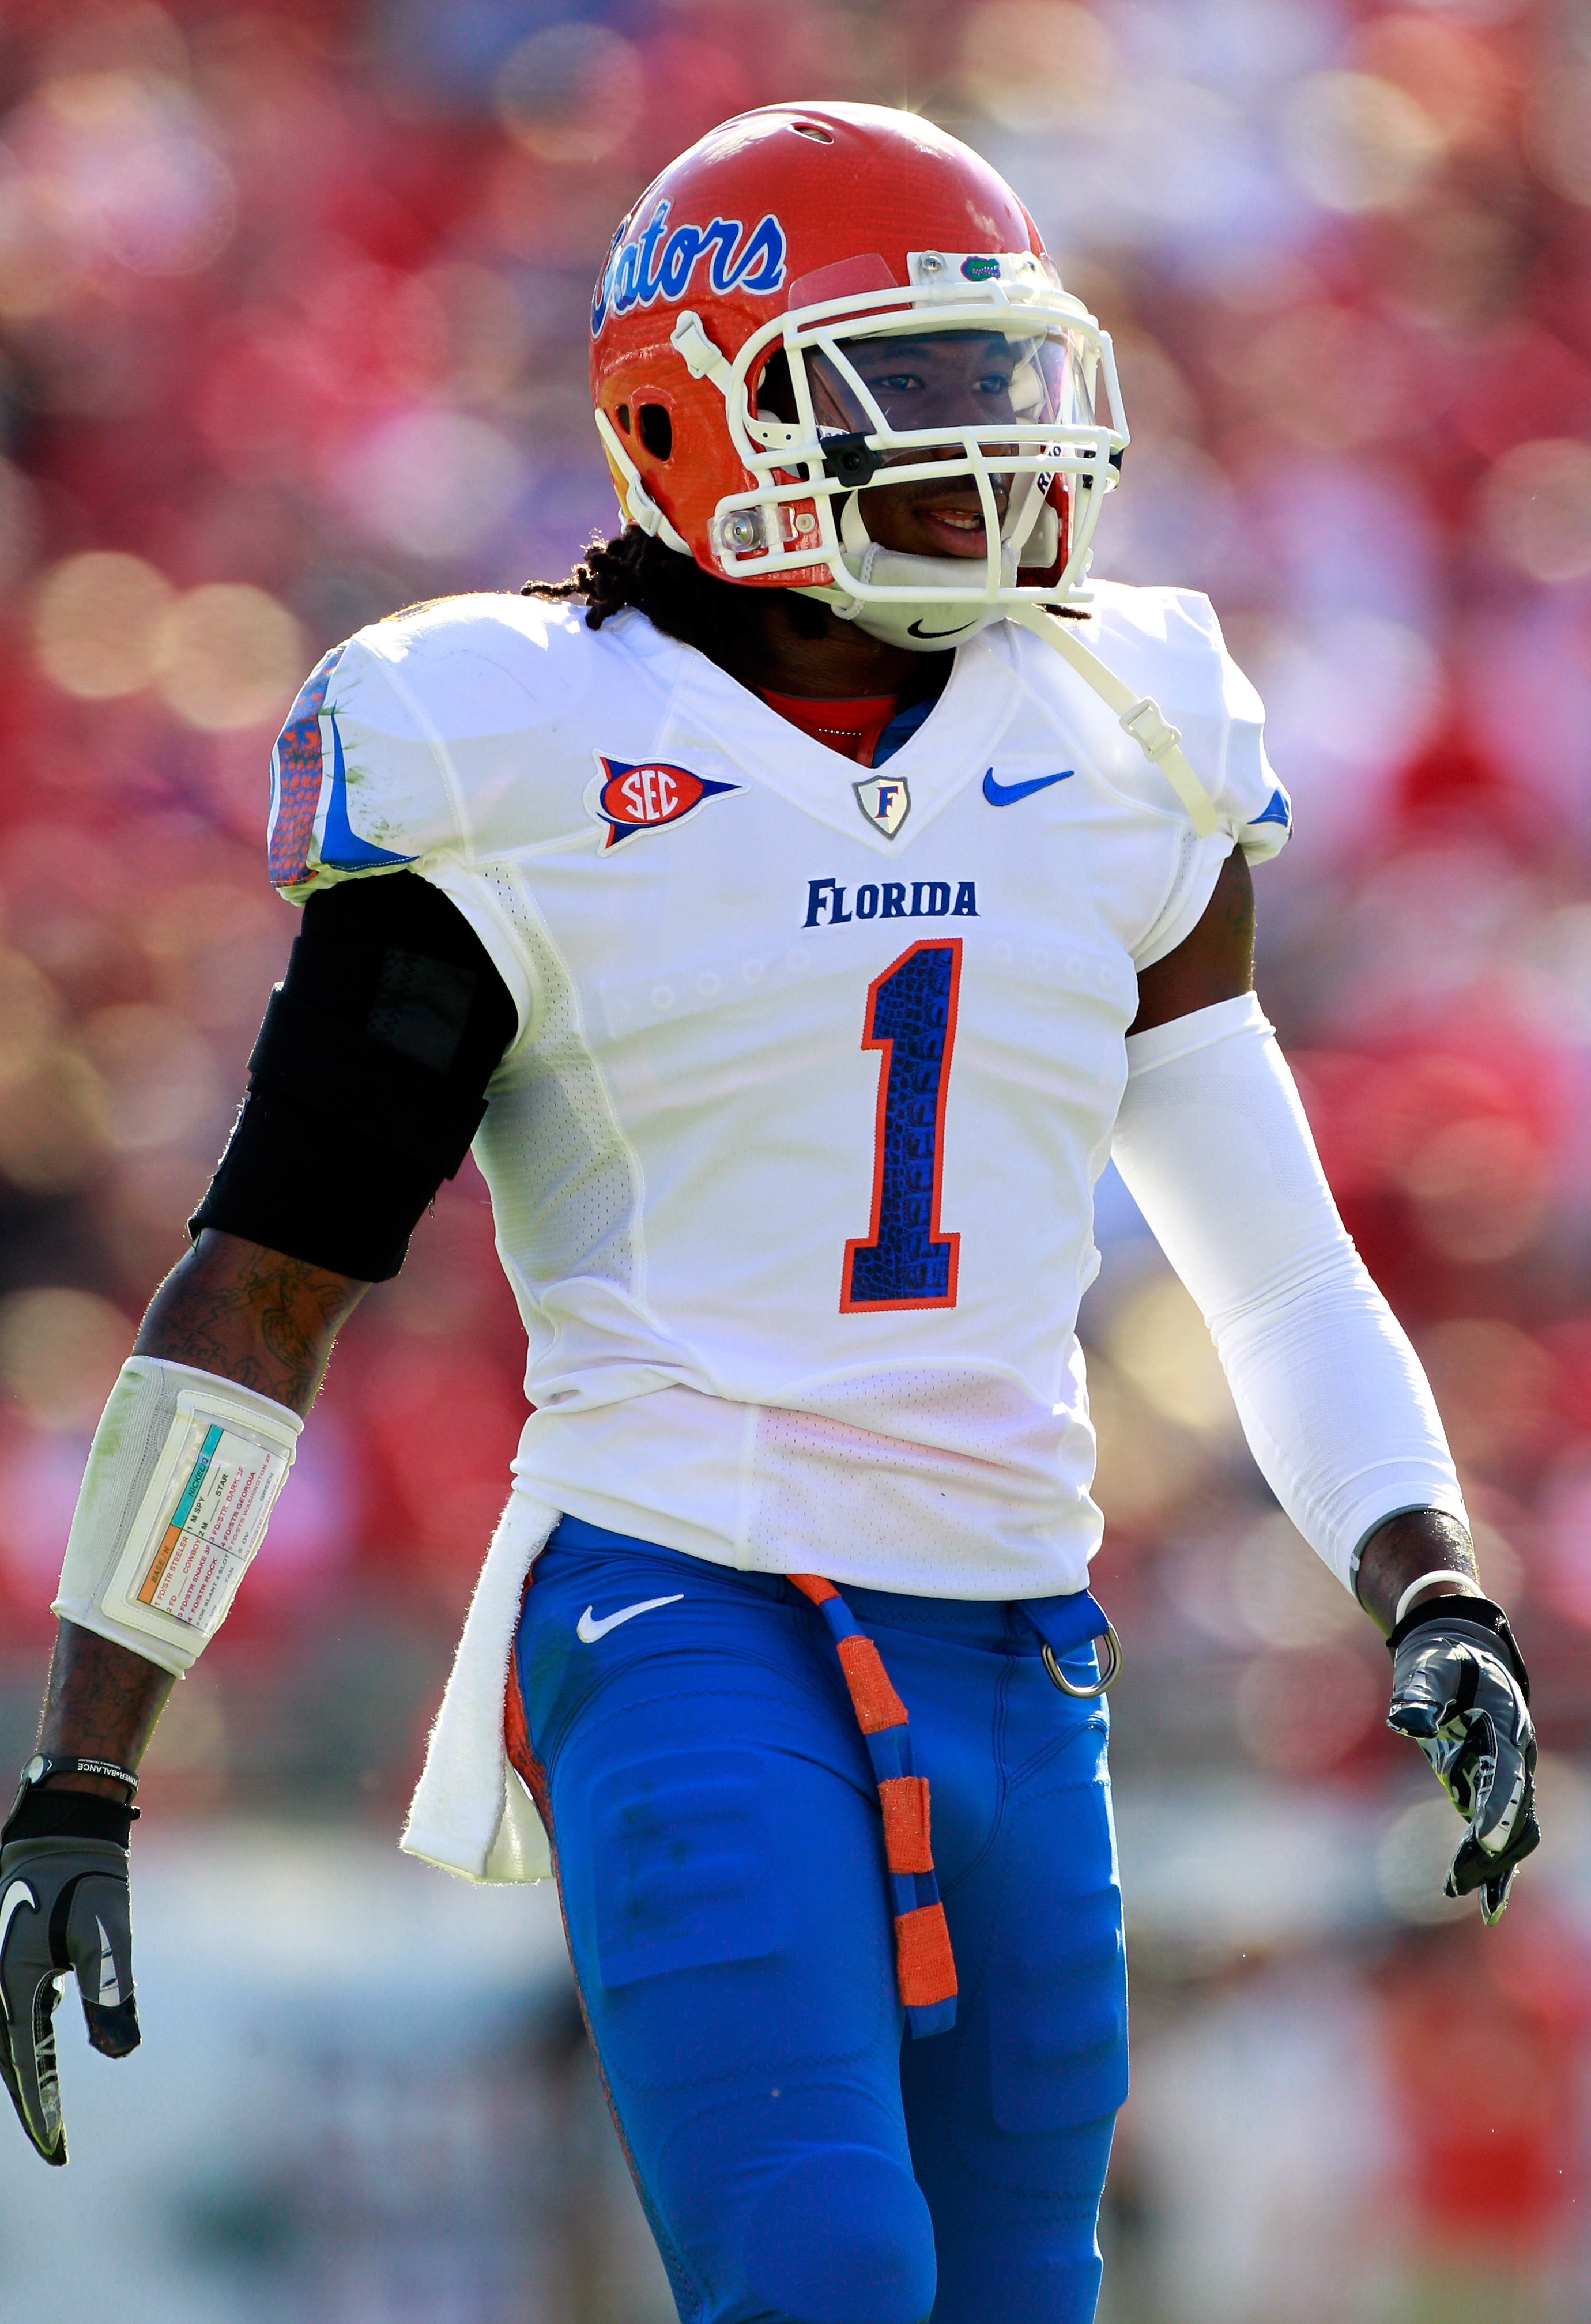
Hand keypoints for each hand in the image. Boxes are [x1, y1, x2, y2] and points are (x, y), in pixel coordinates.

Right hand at [0, 1827, 138, 2163]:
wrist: (63, 1829)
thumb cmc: (88, 1879)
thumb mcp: (108, 1935)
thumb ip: (111, 1992)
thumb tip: (119, 2052)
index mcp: (12, 1984)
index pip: (27, 2064)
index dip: (43, 2110)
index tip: (58, 2151)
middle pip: (10, 2060)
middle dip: (32, 2103)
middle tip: (56, 2148)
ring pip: (7, 2041)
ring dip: (25, 2075)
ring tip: (47, 2115)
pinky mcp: (10, 1961)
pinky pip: (13, 2016)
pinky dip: (24, 2044)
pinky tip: (38, 2060)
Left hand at [1386, 1599, 1539, 1924]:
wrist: (1460, 1651)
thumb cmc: (1443, 1656)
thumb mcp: (1430, 1663)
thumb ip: (1420, 1690)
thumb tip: (1407, 1722)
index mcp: (1506, 1724)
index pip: (1506, 1773)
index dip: (1497, 1807)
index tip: (1483, 1842)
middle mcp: (1514, 1755)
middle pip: (1516, 1811)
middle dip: (1493, 1847)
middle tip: (1459, 1880)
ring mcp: (1504, 1775)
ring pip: (1515, 1830)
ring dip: (1496, 1863)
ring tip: (1475, 1900)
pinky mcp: (1486, 1788)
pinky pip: (1498, 1833)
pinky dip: (1495, 1865)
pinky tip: (1489, 1903)